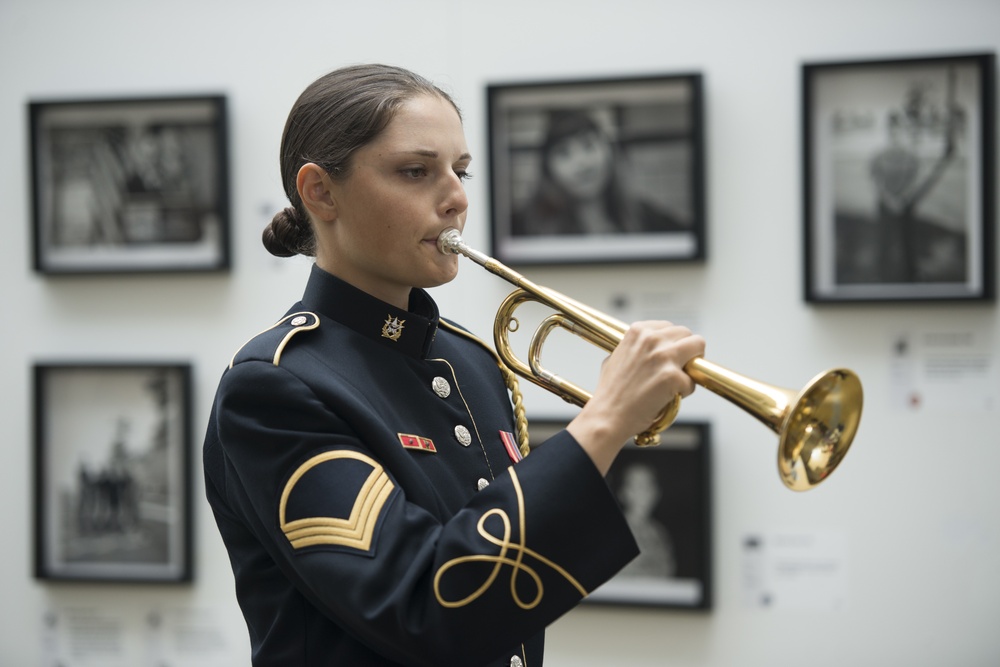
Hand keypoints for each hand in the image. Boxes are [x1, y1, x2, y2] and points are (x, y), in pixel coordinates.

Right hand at [567, 321, 705, 474]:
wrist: (608, 415)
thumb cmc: (611, 392)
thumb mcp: (617, 357)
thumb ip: (636, 347)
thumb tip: (650, 346)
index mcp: (638, 331)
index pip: (670, 327)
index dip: (673, 344)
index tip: (670, 356)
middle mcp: (651, 339)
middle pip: (687, 334)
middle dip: (687, 351)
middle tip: (679, 369)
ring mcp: (663, 356)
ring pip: (698, 347)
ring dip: (691, 365)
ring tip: (677, 381)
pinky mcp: (672, 376)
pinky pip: (692, 381)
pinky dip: (683, 392)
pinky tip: (666, 398)